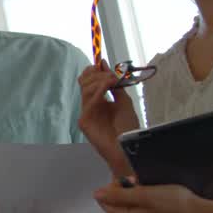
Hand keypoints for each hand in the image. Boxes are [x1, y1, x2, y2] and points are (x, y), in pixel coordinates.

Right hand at [77, 61, 139, 175]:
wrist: (128, 147)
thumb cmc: (128, 127)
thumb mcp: (124, 101)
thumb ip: (115, 84)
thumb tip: (104, 65)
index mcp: (98, 100)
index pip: (88, 80)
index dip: (93, 71)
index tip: (102, 64)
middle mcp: (90, 105)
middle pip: (84, 82)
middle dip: (96, 74)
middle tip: (110, 75)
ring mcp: (86, 113)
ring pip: (85, 89)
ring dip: (100, 81)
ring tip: (112, 82)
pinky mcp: (84, 121)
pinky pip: (88, 101)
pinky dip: (98, 91)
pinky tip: (107, 89)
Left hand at [94, 178, 212, 212]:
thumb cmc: (174, 202)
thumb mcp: (144, 194)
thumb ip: (118, 195)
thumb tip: (96, 194)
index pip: (106, 201)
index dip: (115, 186)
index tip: (130, 180)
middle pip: (119, 207)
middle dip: (126, 193)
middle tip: (143, 184)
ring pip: (132, 212)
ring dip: (138, 200)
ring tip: (154, 192)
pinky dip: (148, 209)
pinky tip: (161, 204)